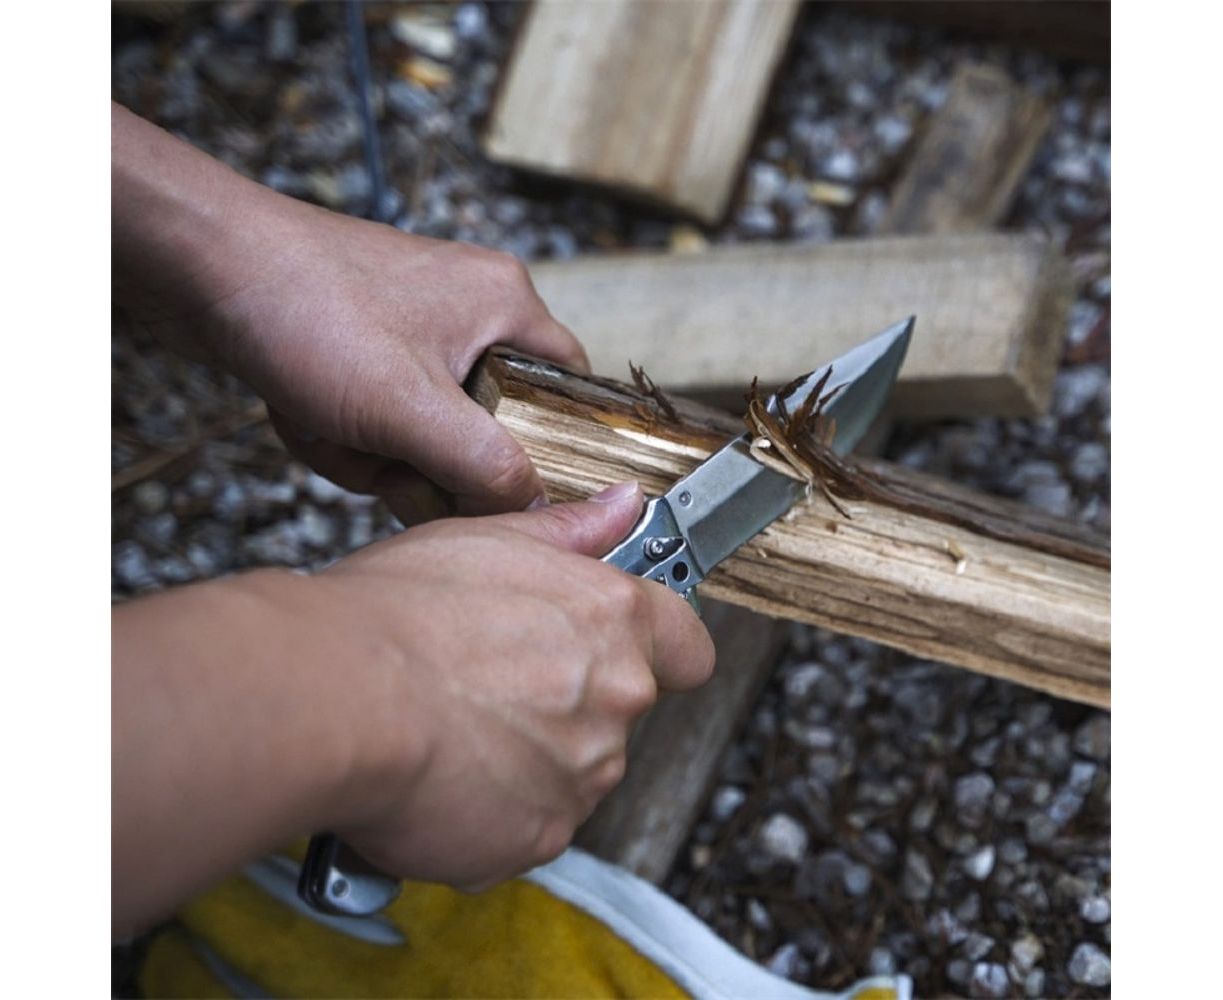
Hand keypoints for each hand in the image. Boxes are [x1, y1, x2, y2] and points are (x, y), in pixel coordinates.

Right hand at [112, 481, 712, 932]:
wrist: (336, 697)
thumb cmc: (397, 613)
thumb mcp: (487, 540)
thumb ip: (570, 532)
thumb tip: (623, 508)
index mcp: (615, 620)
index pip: (688, 647)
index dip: (662, 649)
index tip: (627, 649)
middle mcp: (617, 699)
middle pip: (617, 711)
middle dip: (567, 704)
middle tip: (489, 686)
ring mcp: (582, 776)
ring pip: (570, 772)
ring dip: (527, 760)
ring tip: (450, 732)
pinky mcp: (540, 839)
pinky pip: (527, 827)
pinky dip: (491, 813)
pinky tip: (439, 778)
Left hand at [224, 211, 589, 520]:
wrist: (199, 263)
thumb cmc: (310, 311)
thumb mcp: (410, 408)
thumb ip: (486, 466)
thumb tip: (534, 507)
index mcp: (507, 306)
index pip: (571, 390)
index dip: (553, 446)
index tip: (514, 488)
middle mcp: (471, 310)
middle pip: (487, 425)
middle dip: (422, 457)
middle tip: (380, 450)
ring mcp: (414, 324)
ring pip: (424, 428)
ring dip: (370, 448)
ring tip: (326, 421)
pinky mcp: (367, 339)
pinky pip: (379, 413)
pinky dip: (341, 429)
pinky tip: (303, 410)